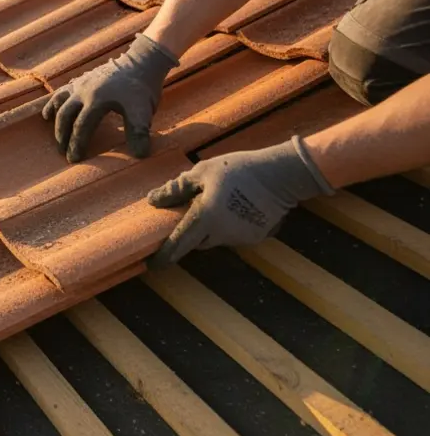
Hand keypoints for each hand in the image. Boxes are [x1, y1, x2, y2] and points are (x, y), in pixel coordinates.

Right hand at [42, 33, 178, 162]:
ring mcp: (80, 84)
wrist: (142, 62)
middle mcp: (83, 92)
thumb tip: (140, 155)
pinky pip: (61, 91)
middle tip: (62, 151)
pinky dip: (53, 102)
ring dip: (54, 117)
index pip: (81, 127)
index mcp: (96, 101)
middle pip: (65, 116)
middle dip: (62, 135)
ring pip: (58, 101)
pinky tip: (50, 111)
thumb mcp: (143, 111)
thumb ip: (139, 133)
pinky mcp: (81, 79)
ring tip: (52, 130)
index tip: (73, 159)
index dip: (76, 144)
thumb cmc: (142, 88)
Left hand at [148, 137, 333, 265]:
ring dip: (209, 229)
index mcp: (205, 218)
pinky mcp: (256, 238)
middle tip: (190, 212)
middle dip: (190, 233)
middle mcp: (221, 234)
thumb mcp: (203, 171)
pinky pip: (232, 236)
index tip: (152, 265)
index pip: (179, 243)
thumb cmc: (238, 169)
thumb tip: (153, 200)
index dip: (164, 256)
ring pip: (215, 239)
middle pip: (196, 241)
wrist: (282, 175)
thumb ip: (177, 188)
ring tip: (215, 204)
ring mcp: (240, 239)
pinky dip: (227, 226)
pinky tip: (234, 207)